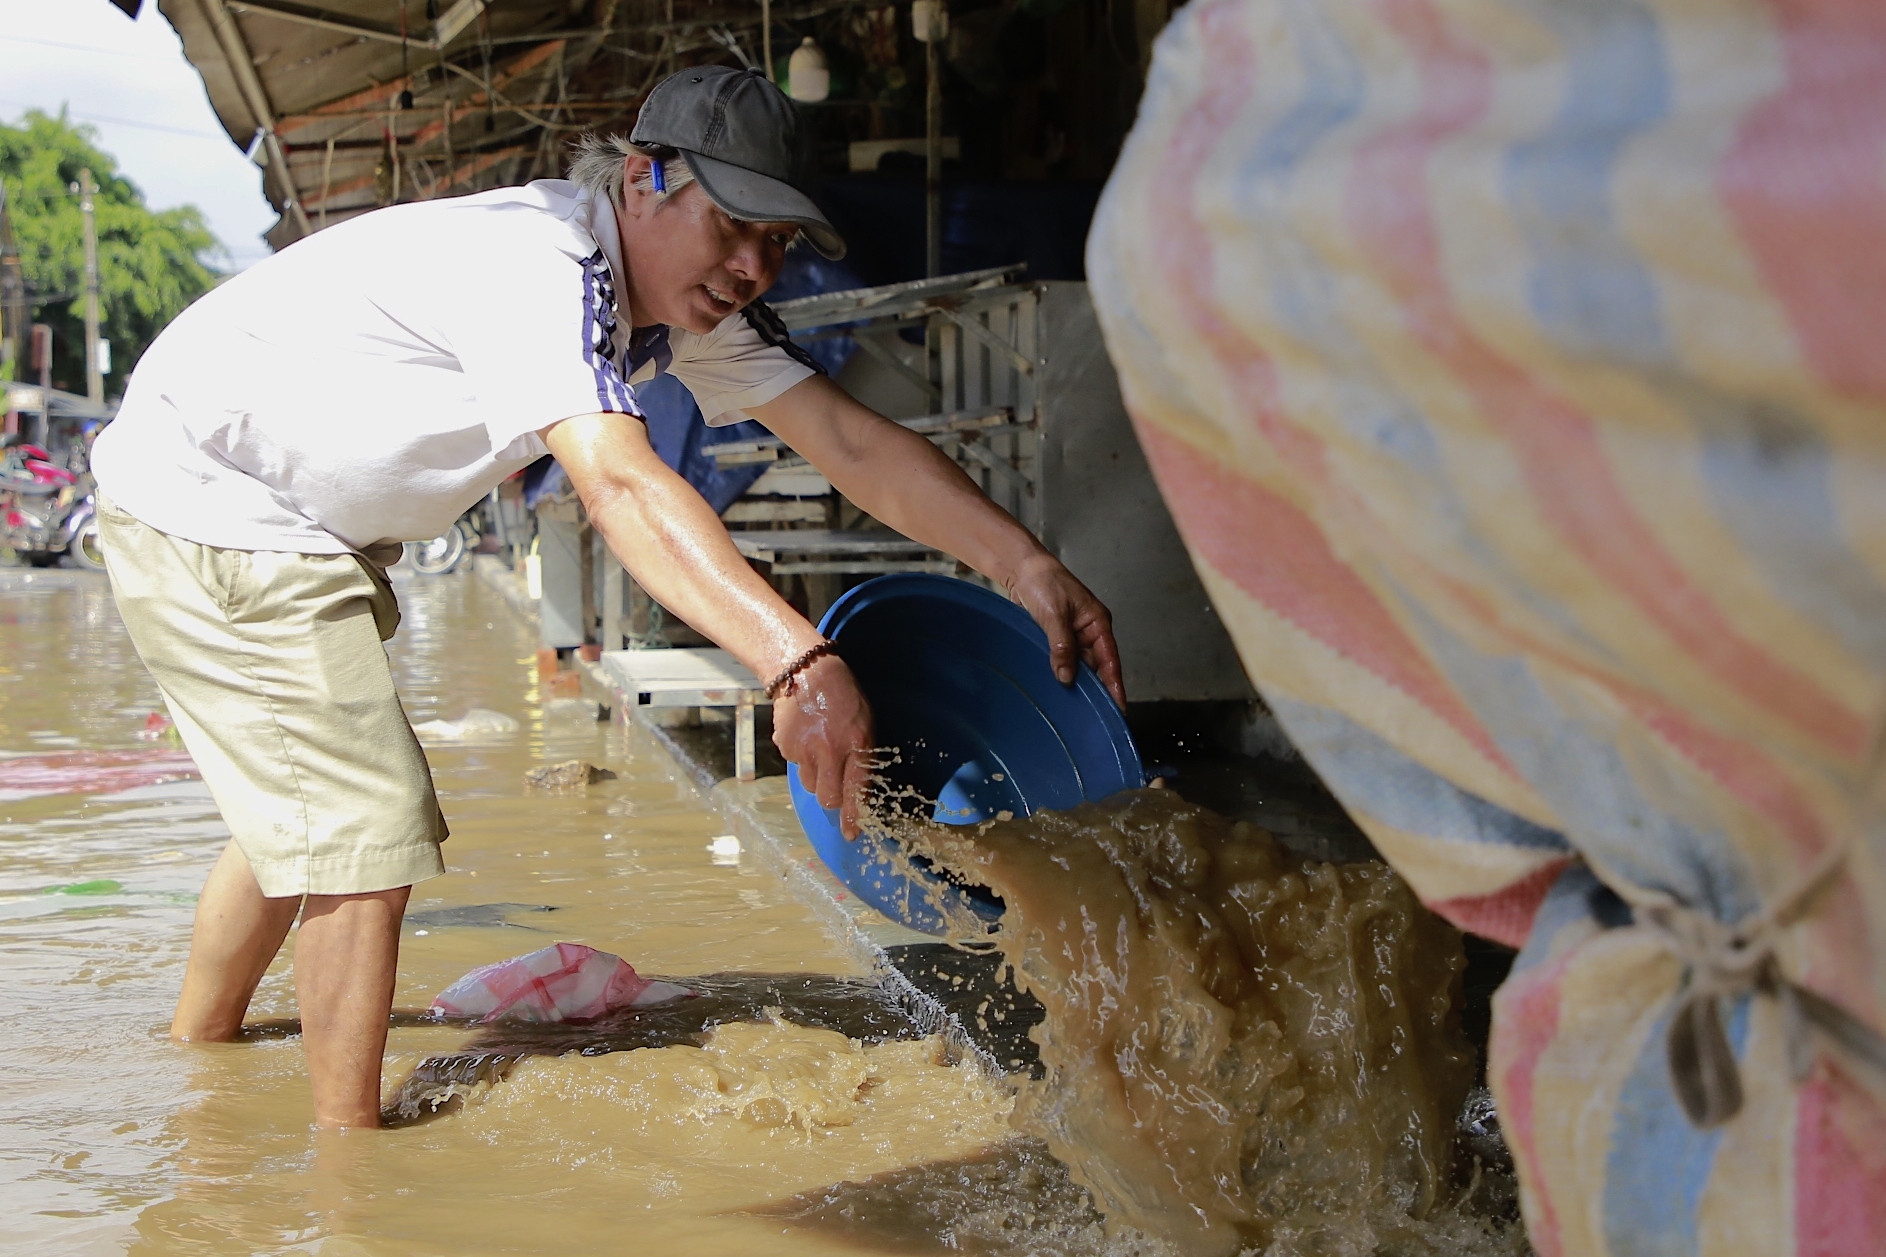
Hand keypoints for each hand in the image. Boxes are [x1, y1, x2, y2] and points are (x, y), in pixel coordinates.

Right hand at [771, 653, 875, 838]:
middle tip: (834, 781)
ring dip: (816, 776)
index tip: (851, 833)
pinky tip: (806, 736)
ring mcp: (804, 749)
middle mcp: (829, 751)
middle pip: (828, 798)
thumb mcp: (865, 723)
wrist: (806, 671)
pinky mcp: (785, 746)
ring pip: (810, 784)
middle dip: (832, 798)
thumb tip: (856, 789)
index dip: (853, 815)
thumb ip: (862, 756)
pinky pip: (795, 765)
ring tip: (820, 748)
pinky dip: (802, 758)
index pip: (855, 790)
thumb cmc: (844, 696)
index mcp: (855, 743)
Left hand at [1007, 553, 1126, 708]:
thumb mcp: (1055, 615)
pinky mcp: (1055, 639)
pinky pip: (1061, 660)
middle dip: (1089, 685)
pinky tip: (1053, 683)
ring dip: (1070, 678)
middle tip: (1087, 710)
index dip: (1115, 684)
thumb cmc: (1045, 582)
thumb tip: (1067, 676)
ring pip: (1076, 665)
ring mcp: (1072, 636)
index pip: (1110, 659)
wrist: (1022, 569)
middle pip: (1093, 666)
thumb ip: (1062, 646)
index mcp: (1097, 623)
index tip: (1119, 705)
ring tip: (1068, 700)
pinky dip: (1057, 670)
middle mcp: (1088, 632)